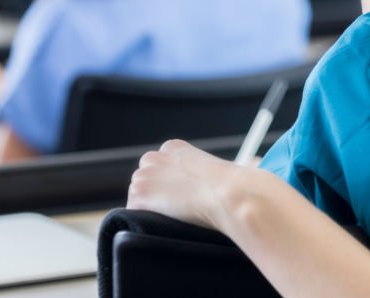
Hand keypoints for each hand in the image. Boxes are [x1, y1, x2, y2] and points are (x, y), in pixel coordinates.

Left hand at [127, 140, 246, 228]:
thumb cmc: (233, 184)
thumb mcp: (219, 167)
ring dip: (149, 206)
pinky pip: (132, 212)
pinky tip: (164, 222)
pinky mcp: (139, 195)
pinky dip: (144, 219)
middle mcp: (154, 157)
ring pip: (138, 195)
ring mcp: (144, 176)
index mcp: (174, 148)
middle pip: (144, 178)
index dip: (167, 182)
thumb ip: (208, 170)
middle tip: (174, 207)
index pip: (158, 165)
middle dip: (155, 192)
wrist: (228, 194)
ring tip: (172, 216)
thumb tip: (236, 170)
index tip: (179, 194)